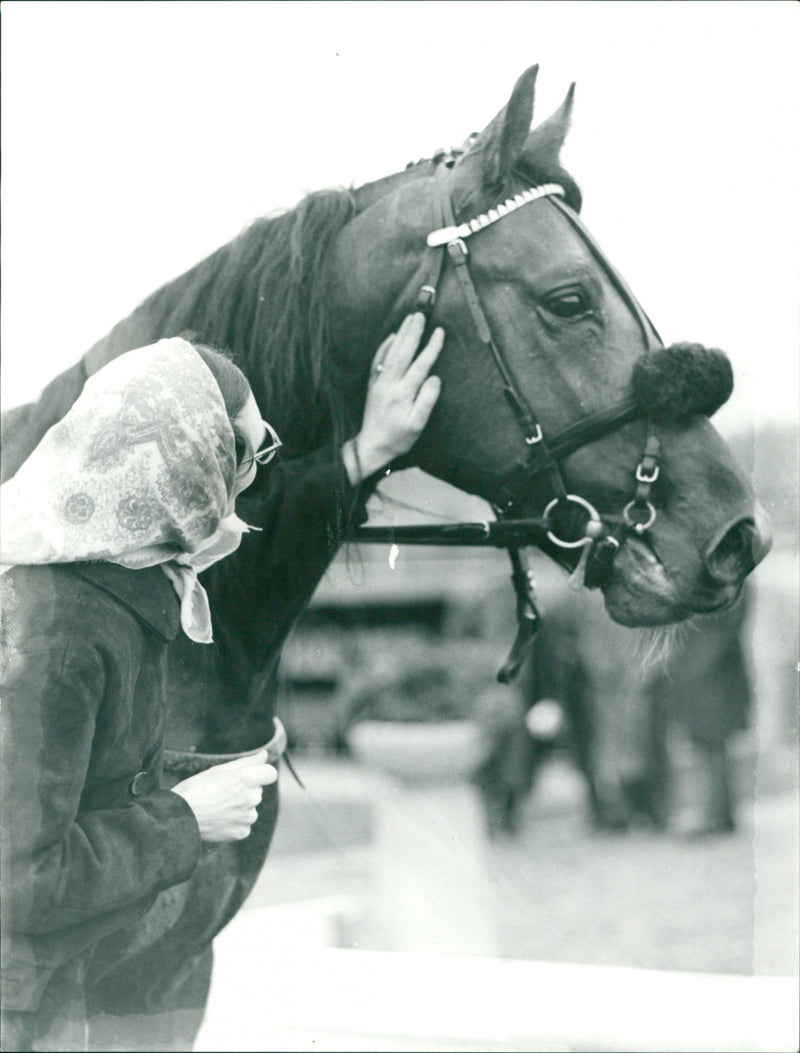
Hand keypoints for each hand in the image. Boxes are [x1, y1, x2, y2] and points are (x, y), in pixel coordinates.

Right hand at [171, 750, 276, 842]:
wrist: (179, 816)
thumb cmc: (196, 788)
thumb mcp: (220, 770)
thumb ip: (247, 762)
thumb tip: (265, 755)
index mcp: (247, 779)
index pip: (270, 774)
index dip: (261, 773)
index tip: (250, 776)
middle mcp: (252, 798)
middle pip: (257, 790)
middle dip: (245, 789)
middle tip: (221, 792)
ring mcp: (247, 817)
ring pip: (250, 808)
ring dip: (240, 807)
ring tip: (217, 807)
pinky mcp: (241, 832)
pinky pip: (244, 824)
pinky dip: (235, 822)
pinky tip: (218, 819)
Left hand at [342, 313, 443, 481]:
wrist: (372, 446)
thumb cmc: (398, 438)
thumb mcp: (417, 424)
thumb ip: (426, 400)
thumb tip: (435, 378)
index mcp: (403, 393)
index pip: (420, 365)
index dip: (431, 347)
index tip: (440, 332)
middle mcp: (390, 383)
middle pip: (403, 352)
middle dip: (413, 332)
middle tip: (421, 315)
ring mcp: (379, 382)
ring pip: (391, 353)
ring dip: (401, 334)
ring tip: (410, 319)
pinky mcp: (373, 384)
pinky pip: (378, 360)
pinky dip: (385, 346)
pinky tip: (391, 337)